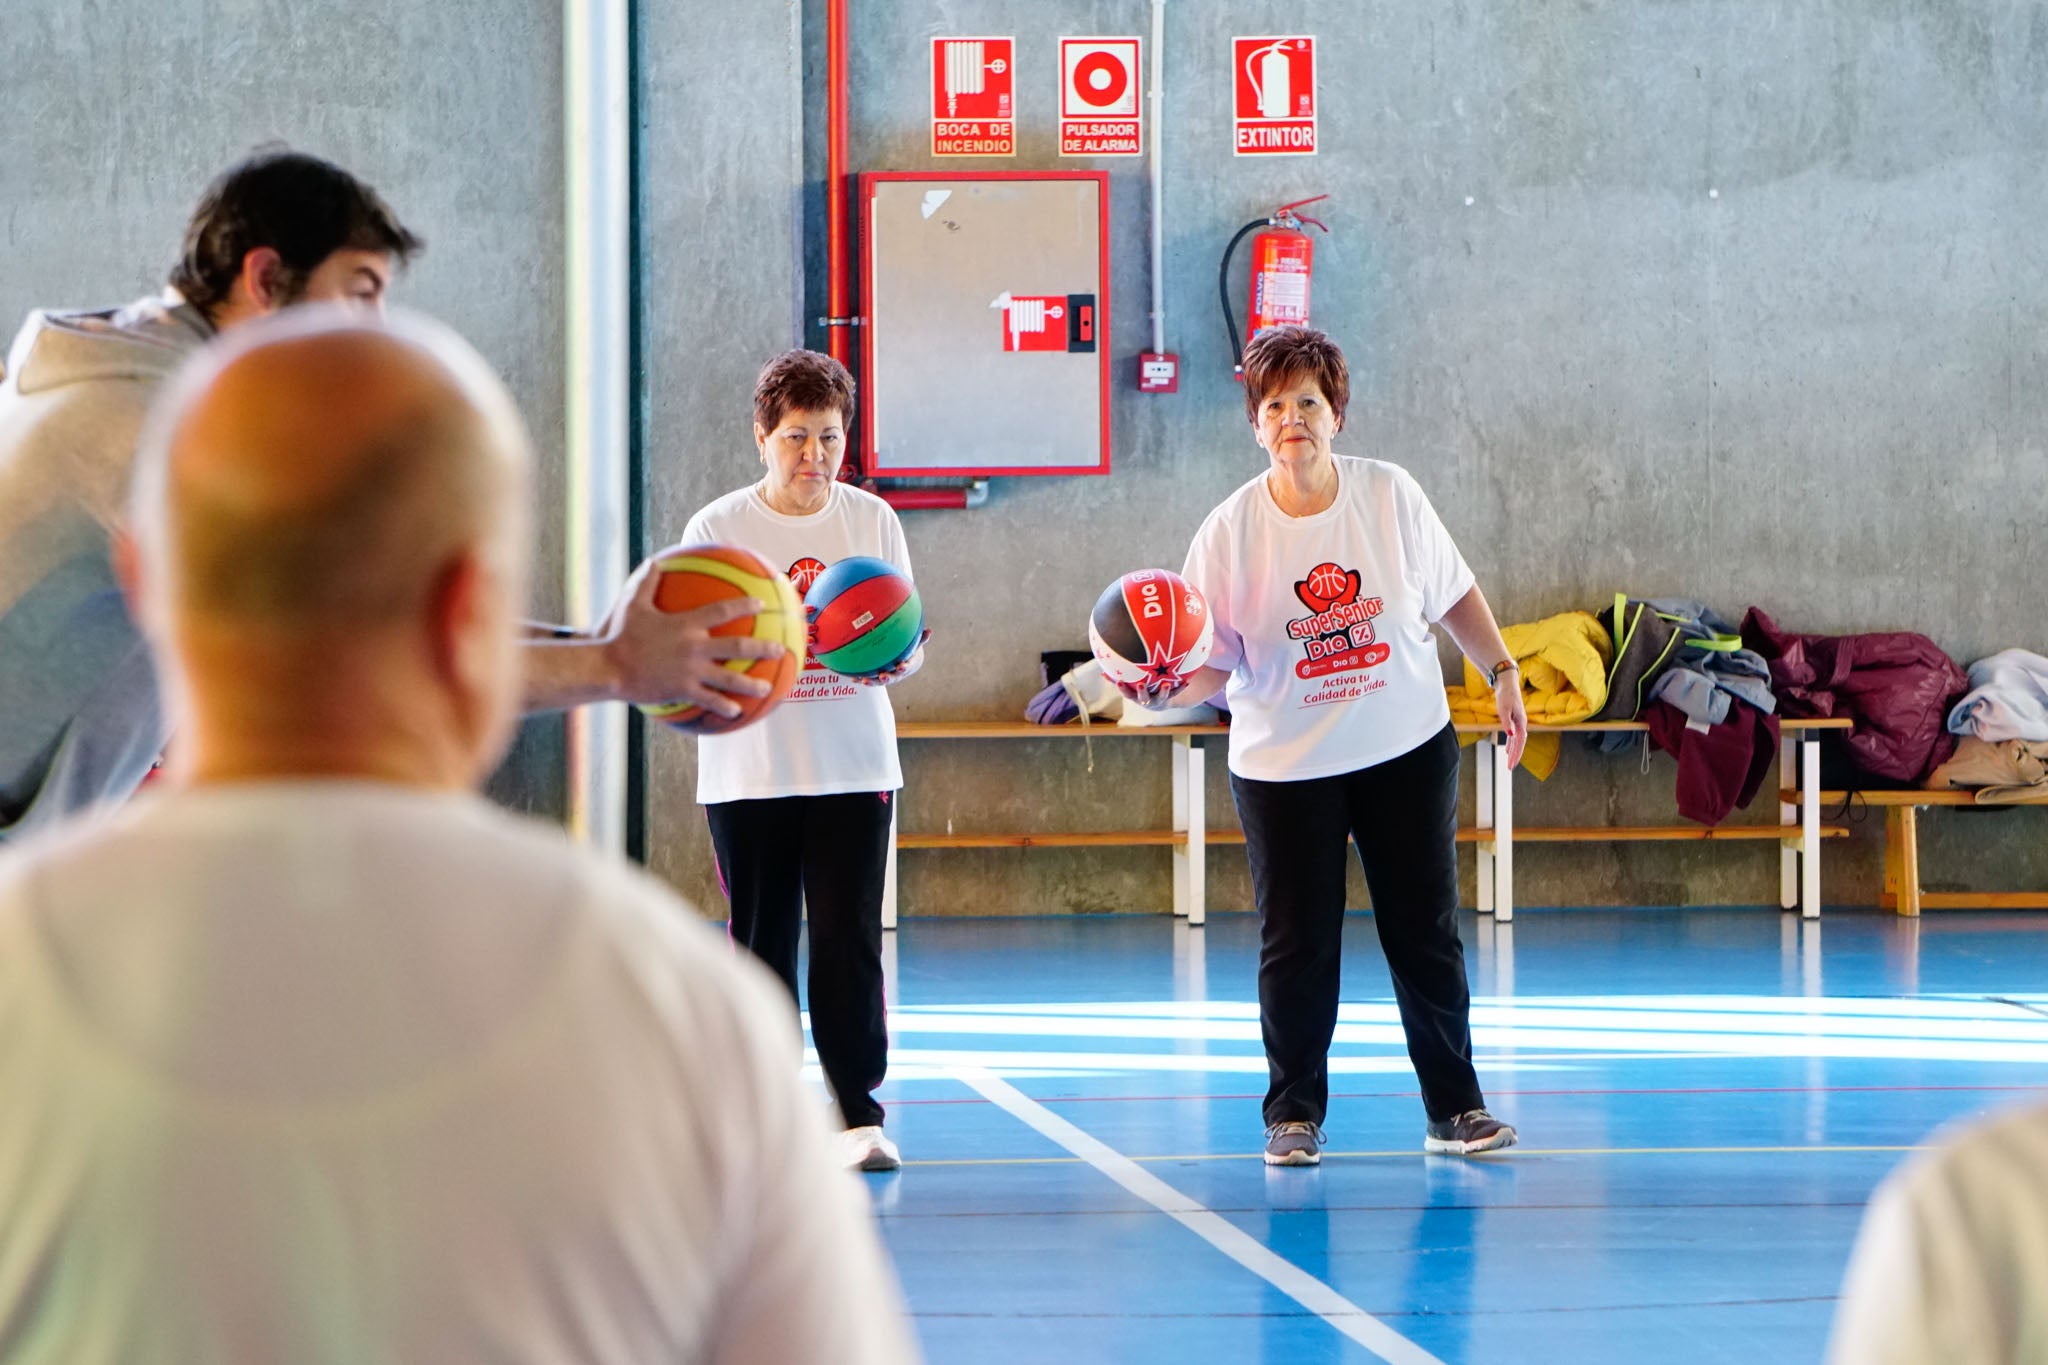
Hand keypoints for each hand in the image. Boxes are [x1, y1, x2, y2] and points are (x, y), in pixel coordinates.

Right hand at [598, 555, 787, 715]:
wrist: (609, 667)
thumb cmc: (619, 634)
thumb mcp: (633, 604)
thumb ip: (647, 582)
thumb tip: (654, 560)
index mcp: (686, 624)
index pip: (722, 611)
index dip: (743, 606)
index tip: (761, 604)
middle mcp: (694, 647)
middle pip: (736, 647)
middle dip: (761, 648)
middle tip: (779, 649)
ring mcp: (690, 671)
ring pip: (728, 678)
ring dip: (751, 684)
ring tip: (767, 689)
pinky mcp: (682, 690)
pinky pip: (708, 700)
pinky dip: (724, 706)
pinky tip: (738, 713)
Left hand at [852, 631, 929, 686]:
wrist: (905, 665)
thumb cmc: (910, 652)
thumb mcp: (916, 646)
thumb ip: (921, 639)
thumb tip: (930, 631)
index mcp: (905, 666)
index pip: (906, 667)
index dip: (904, 667)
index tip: (901, 665)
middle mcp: (896, 674)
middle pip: (892, 678)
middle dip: (887, 678)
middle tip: (882, 676)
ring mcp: (887, 678)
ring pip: (879, 682)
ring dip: (871, 682)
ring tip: (863, 681)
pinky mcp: (878, 679)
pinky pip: (870, 679)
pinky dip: (861, 679)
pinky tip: (853, 678)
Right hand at [1111, 676, 1186, 711]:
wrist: (1160, 703)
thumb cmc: (1141, 691)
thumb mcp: (1129, 688)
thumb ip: (1116, 680)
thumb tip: (1102, 672)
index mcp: (1135, 697)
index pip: (1127, 693)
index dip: (1123, 689)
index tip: (1119, 681)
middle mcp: (1146, 700)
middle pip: (1143, 698)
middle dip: (1142, 692)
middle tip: (1140, 684)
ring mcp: (1159, 700)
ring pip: (1161, 697)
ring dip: (1163, 692)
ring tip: (1165, 684)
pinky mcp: (1170, 698)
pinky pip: (1176, 693)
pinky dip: (1180, 688)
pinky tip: (1186, 682)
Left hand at [1494, 673, 1528, 769]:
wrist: (1506, 684)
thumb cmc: (1505, 695)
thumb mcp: (1504, 709)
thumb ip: (1507, 722)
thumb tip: (1510, 735)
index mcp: (1521, 722)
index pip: (1520, 741)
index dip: (1516, 753)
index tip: (1511, 764)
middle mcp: (1521, 723)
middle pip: (1519, 743)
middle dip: (1515, 756)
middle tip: (1510, 768)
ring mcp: (1518, 722)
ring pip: (1517, 740)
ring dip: (1513, 751)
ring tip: (1509, 762)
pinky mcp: (1513, 720)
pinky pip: (1513, 736)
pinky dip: (1511, 744)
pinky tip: (1507, 750)